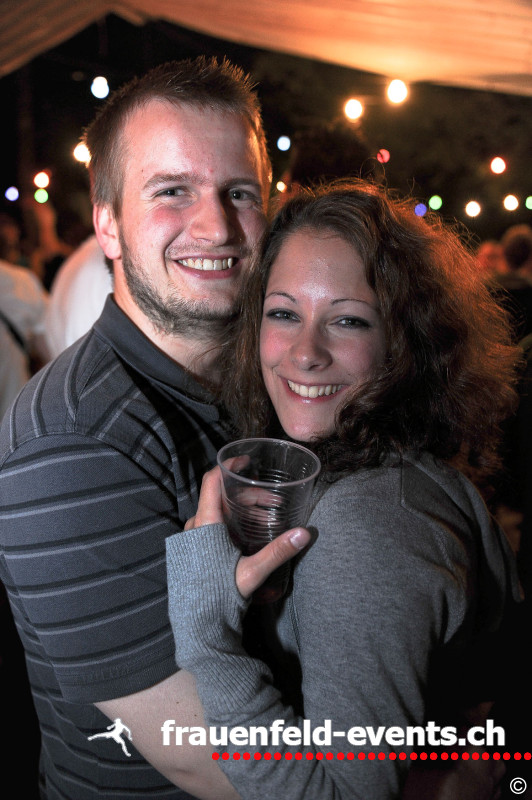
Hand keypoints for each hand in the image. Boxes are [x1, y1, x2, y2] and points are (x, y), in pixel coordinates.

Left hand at [184, 465, 311, 598]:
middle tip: (273, 501)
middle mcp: (193, 527)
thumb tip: (305, 533)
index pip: (212, 481)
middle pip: (220, 498)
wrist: (196, 627)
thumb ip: (278, 551)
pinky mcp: (191, 551)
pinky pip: (210, 527)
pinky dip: (230, 524)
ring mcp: (190, 539)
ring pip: (216, 513)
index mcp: (205, 525)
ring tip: (265, 520)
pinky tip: (247, 536)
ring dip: (241, 511)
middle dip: (248, 496)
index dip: (228, 466)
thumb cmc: (219, 598)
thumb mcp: (252, 572)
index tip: (246, 460)